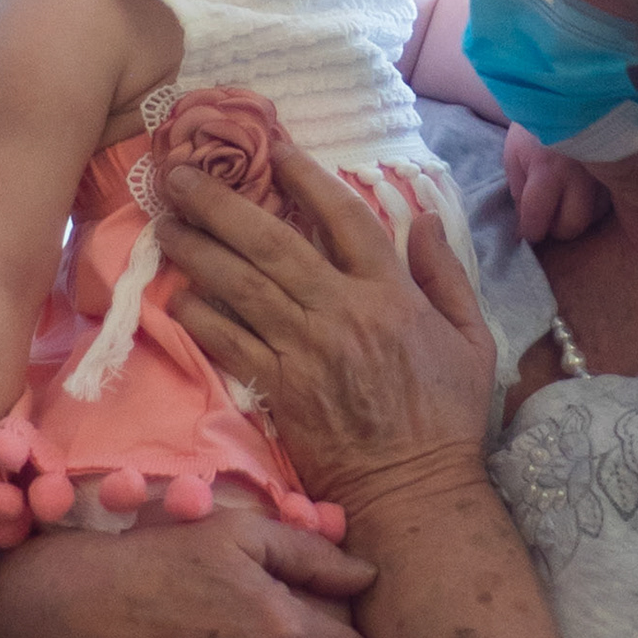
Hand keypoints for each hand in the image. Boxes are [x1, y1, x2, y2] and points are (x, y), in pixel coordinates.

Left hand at [157, 144, 501, 517]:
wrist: (414, 489)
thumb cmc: (447, 417)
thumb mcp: (472, 339)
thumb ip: (447, 274)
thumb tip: (421, 218)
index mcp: (391, 294)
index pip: (344, 218)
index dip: (307, 177)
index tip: (275, 148)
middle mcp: (341, 312)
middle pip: (272, 242)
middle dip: (222, 202)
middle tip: (180, 172)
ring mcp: (305, 350)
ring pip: (241, 285)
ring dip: (198, 249)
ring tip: (165, 221)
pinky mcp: (279, 389)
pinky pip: (230, 342)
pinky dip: (202, 316)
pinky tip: (178, 293)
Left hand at [501, 127, 611, 247]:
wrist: (566, 96)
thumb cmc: (535, 128)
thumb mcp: (514, 157)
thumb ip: (519, 194)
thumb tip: (524, 228)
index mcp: (548, 170)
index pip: (538, 218)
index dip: (531, 231)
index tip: (528, 231)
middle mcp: (580, 175)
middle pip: (572, 225)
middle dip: (557, 229)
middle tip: (548, 219)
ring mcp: (604, 174)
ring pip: (593, 218)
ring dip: (577, 218)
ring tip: (564, 204)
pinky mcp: (618, 172)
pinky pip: (608, 204)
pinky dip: (593, 206)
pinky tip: (581, 195)